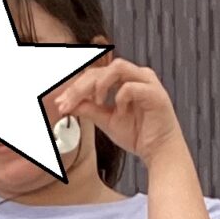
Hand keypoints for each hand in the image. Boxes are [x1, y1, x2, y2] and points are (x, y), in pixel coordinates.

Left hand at [46, 58, 184, 167]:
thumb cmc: (136, 133)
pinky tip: (120, 111)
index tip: (61, 103)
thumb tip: (68, 104)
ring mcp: (148, 82)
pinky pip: (132, 87)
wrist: (159, 151)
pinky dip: (121, 98)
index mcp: (126, 79)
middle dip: (81, 86)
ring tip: (97, 102)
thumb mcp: (106, 121)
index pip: (96, 74)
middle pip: (103, 69)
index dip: (76, 87)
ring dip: (101, 84)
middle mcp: (137, 76)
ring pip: (118, 67)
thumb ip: (89, 110)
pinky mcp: (156, 94)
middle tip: (67, 103)